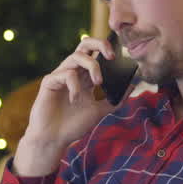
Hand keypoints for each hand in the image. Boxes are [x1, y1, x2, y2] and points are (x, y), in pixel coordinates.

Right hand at [14, 36, 118, 175]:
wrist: (53, 140)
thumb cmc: (73, 126)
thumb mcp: (100, 111)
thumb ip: (116, 99)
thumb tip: (133, 85)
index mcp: (84, 77)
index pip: (96, 53)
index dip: (107, 48)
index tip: (121, 56)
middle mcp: (73, 72)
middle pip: (85, 44)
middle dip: (100, 43)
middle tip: (112, 56)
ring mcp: (60, 76)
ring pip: (77, 56)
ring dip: (92, 66)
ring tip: (98, 83)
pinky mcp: (49, 82)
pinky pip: (66, 74)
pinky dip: (75, 85)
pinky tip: (74, 100)